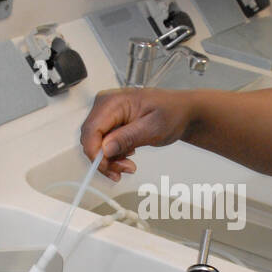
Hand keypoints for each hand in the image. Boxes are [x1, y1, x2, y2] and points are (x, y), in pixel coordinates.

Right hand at [79, 88, 193, 181]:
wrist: (181, 112)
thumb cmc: (172, 112)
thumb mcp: (152, 128)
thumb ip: (127, 137)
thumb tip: (106, 148)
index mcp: (113, 101)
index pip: (91, 130)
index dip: (95, 152)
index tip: (107, 167)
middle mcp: (105, 106)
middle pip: (91, 139)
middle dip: (104, 159)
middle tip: (124, 170)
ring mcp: (107, 115)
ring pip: (96, 145)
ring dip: (110, 160)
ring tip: (129, 166)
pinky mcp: (111, 124)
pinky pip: (103, 144)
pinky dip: (113, 156)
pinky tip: (127, 158)